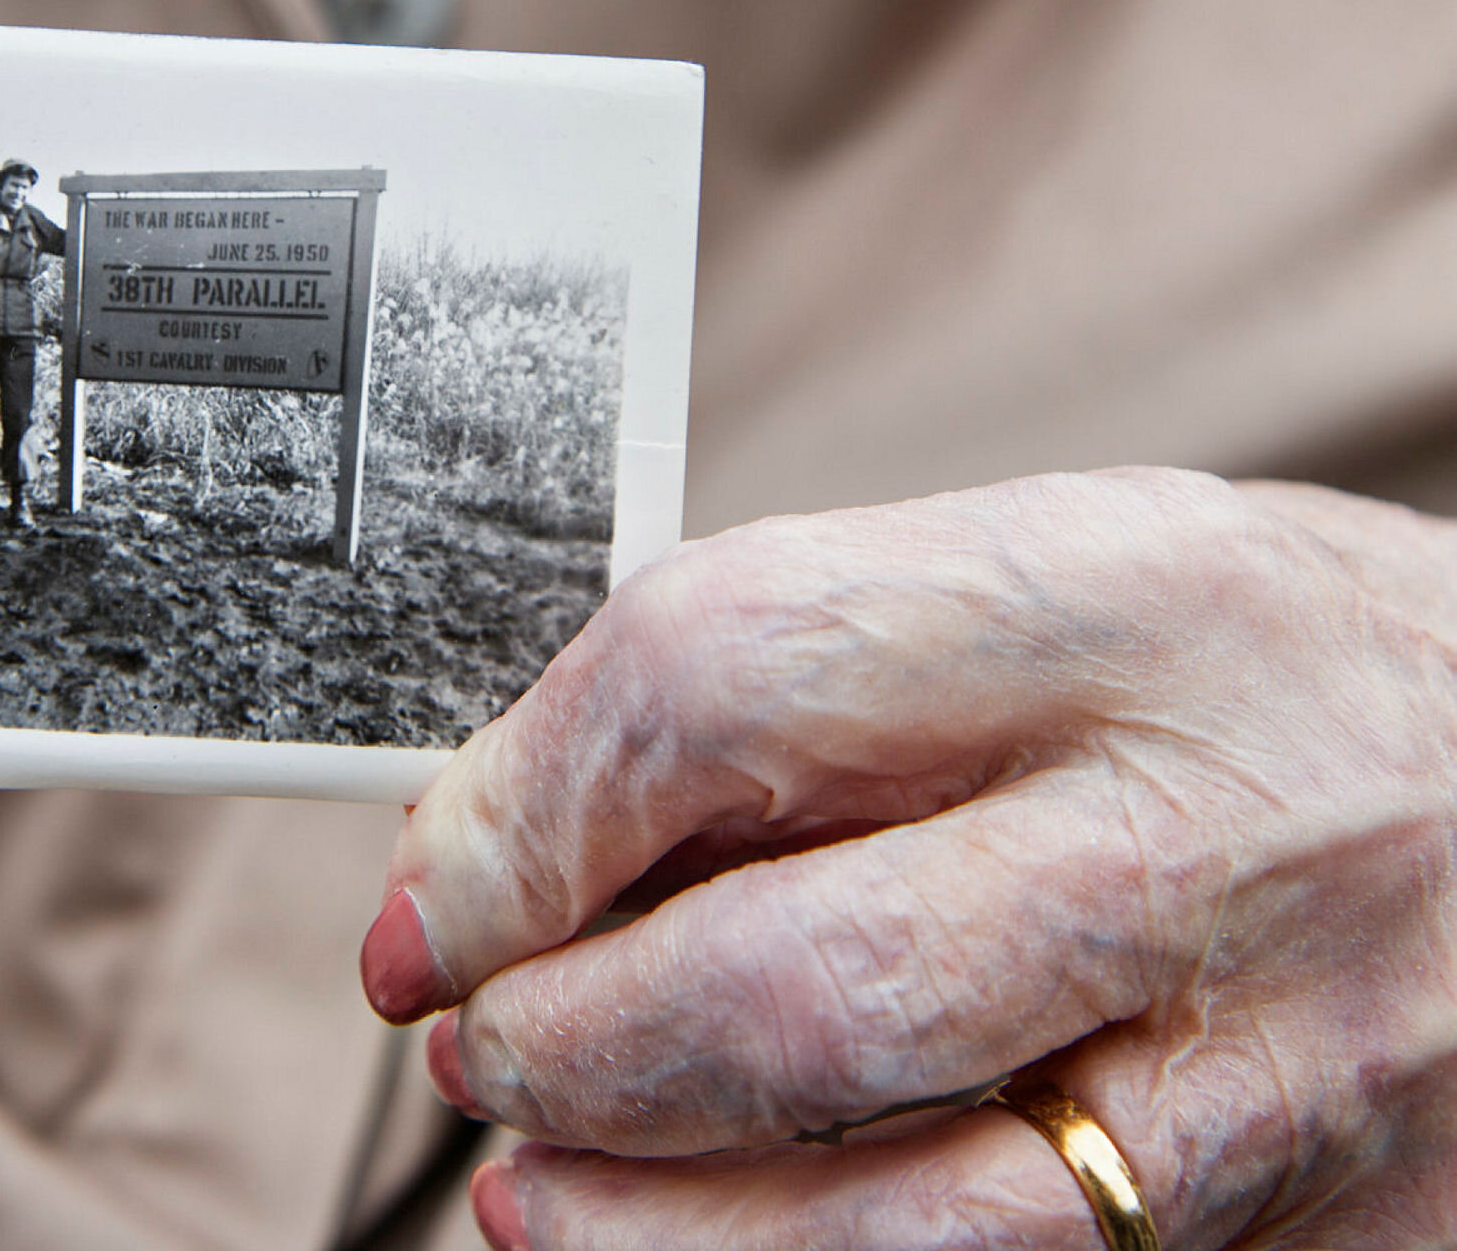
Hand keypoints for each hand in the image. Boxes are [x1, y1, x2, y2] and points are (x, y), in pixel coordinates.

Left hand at [362, 469, 1456, 1249]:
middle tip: (481, 1043)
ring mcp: (1282, 1073)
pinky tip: (714, 1247)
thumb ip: (798, 681)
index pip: (721, 686)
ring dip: (653, 1228)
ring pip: (901, 1220)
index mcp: (1119, 607)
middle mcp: (1211, 843)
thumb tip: (509, 842)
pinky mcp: (1319, 1230)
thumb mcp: (1055, 578)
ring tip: (534, 1192)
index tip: (442, 893)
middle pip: (792, 988)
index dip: (522, 812)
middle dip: (566, 1046)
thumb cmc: (1260, 670)